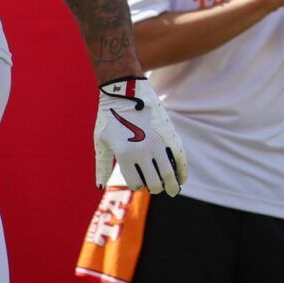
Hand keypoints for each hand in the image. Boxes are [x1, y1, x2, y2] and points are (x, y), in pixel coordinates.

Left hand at [94, 76, 188, 195]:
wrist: (125, 91)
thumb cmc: (109, 117)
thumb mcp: (101, 141)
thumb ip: (102, 165)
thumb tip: (100, 186)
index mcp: (124, 155)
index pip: (135, 182)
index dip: (137, 185)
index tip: (138, 182)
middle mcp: (142, 151)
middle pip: (154, 182)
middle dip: (155, 188)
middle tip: (156, 188)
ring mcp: (158, 143)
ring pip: (169, 174)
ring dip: (172, 185)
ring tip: (173, 191)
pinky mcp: (170, 134)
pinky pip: (180, 158)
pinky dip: (183, 171)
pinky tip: (182, 179)